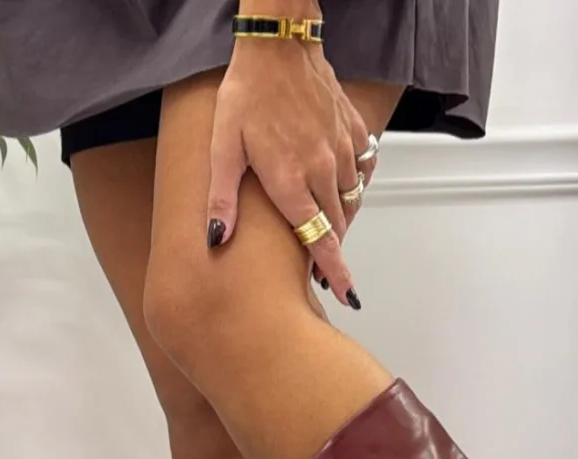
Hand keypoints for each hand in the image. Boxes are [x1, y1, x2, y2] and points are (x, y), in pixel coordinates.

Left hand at [207, 35, 370, 307]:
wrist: (279, 45)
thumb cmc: (246, 93)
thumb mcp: (223, 148)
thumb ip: (221, 198)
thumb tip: (216, 241)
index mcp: (291, 181)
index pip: (319, 239)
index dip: (335, 271)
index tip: (347, 294)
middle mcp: (323, 170)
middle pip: (337, 226)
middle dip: (332, 251)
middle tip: (322, 270)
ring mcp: (343, 150)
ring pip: (351, 201)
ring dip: (340, 221)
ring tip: (325, 230)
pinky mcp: (354, 132)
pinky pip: (361, 171)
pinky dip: (353, 187)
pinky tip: (337, 187)